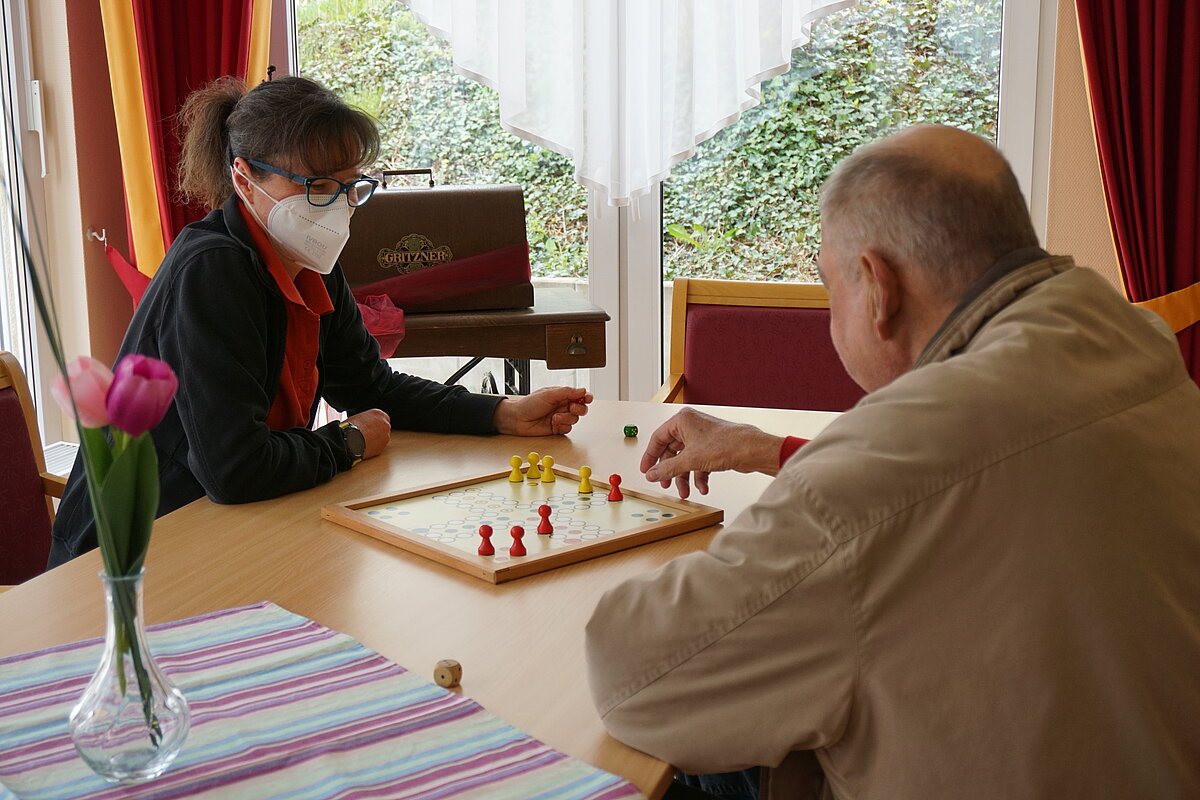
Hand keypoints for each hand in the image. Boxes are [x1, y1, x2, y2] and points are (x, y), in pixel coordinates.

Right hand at [346, 408, 390, 459]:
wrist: (350, 440)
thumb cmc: (350, 427)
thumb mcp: (357, 417)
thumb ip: (365, 419)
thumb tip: (363, 424)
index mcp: (378, 413)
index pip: (382, 417)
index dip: (376, 422)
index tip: (371, 426)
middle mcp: (385, 423)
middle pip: (384, 427)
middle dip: (377, 430)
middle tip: (368, 434)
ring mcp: (386, 435)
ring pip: (382, 437)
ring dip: (376, 439)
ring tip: (364, 441)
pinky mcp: (383, 446)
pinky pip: (379, 446)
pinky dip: (374, 446)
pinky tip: (365, 446)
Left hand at [493, 386, 592, 435]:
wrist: (517, 419)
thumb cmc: (529, 404)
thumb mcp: (549, 394)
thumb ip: (567, 392)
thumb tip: (582, 390)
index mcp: (561, 395)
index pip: (579, 395)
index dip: (585, 397)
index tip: (587, 398)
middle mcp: (562, 406)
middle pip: (581, 408)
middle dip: (579, 408)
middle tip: (571, 407)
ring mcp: (560, 417)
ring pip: (575, 419)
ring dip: (567, 418)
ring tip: (555, 417)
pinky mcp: (557, 428)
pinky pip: (568, 428)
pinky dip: (563, 426)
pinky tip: (554, 423)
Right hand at [640, 407, 783, 497]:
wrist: (751, 450)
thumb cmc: (726, 444)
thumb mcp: (690, 460)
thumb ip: (667, 468)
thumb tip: (651, 474)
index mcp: (682, 420)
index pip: (657, 438)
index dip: (650, 456)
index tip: (646, 470)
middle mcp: (691, 426)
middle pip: (671, 451)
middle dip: (670, 471)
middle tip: (665, 484)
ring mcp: (702, 437)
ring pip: (685, 460)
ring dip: (684, 477)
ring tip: (685, 492)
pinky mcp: (712, 448)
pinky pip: (698, 463)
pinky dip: (699, 476)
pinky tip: (703, 487)